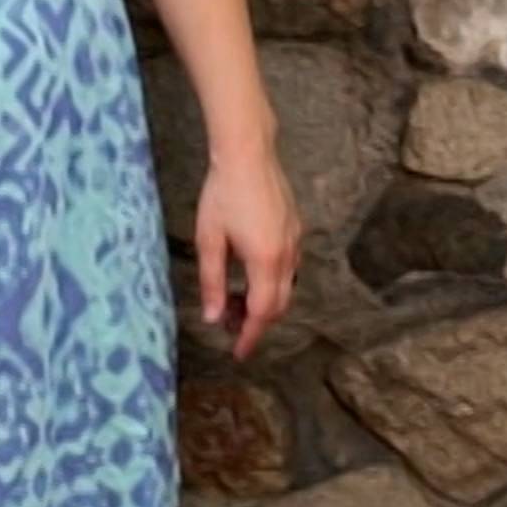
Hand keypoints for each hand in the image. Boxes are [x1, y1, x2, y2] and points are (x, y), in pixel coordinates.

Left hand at [192, 151, 301, 360]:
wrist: (248, 153)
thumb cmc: (223, 193)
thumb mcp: (210, 239)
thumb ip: (212, 281)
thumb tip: (213, 317)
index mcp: (265, 260)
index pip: (262, 312)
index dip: (250, 336)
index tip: (238, 353)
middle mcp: (287, 255)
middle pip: (278, 304)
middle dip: (257, 322)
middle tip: (231, 326)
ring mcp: (295, 240)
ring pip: (286, 286)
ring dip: (265, 301)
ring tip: (237, 300)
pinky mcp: (296, 228)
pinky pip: (289, 267)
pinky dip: (272, 281)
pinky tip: (251, 273)